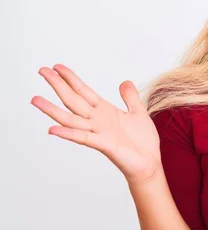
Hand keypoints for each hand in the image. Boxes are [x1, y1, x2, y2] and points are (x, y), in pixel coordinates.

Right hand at [31, 64, 161, 185]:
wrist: (149, 163)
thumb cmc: (142, 141)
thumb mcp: (138, 112)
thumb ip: (130, 98)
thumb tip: (125, 82)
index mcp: (105, 111)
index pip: (83, 91)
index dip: (70, 78)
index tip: (57, 67)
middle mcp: (97, 120)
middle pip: (73, 99)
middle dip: (58, 85)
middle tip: (41, 71)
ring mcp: (98, 132)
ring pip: (70, 118)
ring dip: (52, 110)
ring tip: (35, 100)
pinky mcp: (104, 144)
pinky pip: (83, 137)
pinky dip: (68, 133)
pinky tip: (52, 129)